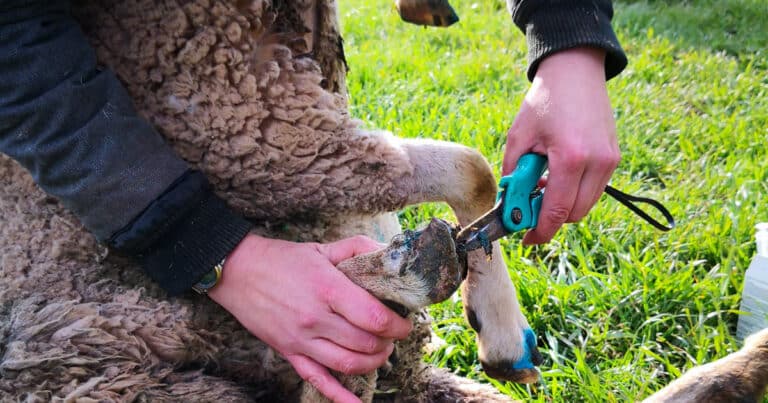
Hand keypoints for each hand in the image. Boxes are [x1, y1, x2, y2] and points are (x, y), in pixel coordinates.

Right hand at [209, 234, 411, 402]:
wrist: (237, 271)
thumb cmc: (282, 259)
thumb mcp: (323, 248)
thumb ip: (358, 249)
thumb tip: (389, 254)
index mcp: (328, 289)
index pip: (374, 318)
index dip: (397, 325)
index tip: (404, 323)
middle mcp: (315, 319)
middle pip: (366, 344)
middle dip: (387, 342)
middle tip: (393, 335)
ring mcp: (301, 340)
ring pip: (348, 365)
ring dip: (372, 362)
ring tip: (380, 352)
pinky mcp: (289, 352)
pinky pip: (317, 380)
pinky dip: (339, 397)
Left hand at [503, 47, 619, 243]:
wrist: (576, 71)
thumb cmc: (544, 101)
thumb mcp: (519, 137)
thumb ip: (513, 175)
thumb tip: (510, 205)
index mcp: (570, 158)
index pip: (556, 211)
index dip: (540, 232)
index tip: (526, 240)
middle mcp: (597, 163)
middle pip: (573, 214)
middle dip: (549, 219)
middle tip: (528, 208)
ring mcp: (610, 161)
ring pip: (586, 205)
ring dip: (563, 206)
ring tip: (541, 186)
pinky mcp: (614, 157)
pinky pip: (594, 189)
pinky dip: (575, 192)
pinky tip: (558, 176)